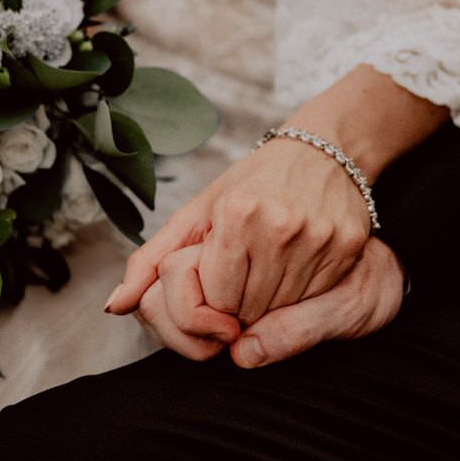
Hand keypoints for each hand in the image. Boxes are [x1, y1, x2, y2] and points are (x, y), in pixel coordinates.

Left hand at [106, 134, 371, 325]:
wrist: (322, 151)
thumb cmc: (252, 184)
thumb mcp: (197, 212)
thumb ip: (151, 260)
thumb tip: (114, 305)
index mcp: (235, 213)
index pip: (214, 297)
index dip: (212, 297)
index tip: (219, 281)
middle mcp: (277, 225)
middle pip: (247, 308)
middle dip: (239, 304)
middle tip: (246, 274)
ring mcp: (316, 236)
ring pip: (281, 309)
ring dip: (270, 302)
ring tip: (269, 267)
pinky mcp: (345, 246)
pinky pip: (314, 297)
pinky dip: (301, 293)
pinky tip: (297, 264)